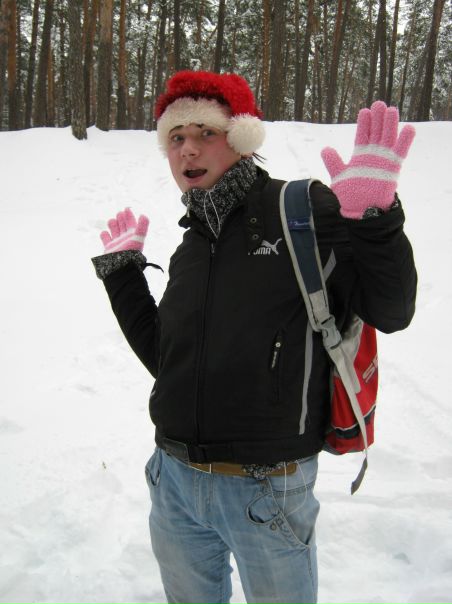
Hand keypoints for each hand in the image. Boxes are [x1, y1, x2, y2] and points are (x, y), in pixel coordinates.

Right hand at [100, 208, 148, 252]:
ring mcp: (116, 243)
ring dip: (113, 224)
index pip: (131, 223)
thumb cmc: (130, 253)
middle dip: (121, 218)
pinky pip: (105, 238)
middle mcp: (125, 239)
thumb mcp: (138, 238)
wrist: (120, 266)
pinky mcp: (108, 248)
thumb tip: (144, 215)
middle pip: (123, 225)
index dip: (129, 216)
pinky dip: (104, 234)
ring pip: (114, 230)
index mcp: (133, 236)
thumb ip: (142, 227)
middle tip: (119, 213)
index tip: (126, 208)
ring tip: (112, 221)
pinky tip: (105, 233)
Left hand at [321, 101, 415, 218]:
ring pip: (389, 137)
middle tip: (378, 104)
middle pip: (377, 132)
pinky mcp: (393, 167)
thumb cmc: (350, 195)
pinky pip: (401, 152)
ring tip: (391, 110)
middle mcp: (373, 155)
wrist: (362, 209)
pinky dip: (405, 140)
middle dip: (378, 118)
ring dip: (390, 124)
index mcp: (360, 155)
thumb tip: (325, 149)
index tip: (364, 111)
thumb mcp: (339, 176)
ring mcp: (384, 159)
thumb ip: (333, 162)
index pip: (363, 134)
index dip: (364, 123)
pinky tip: (408, 128)